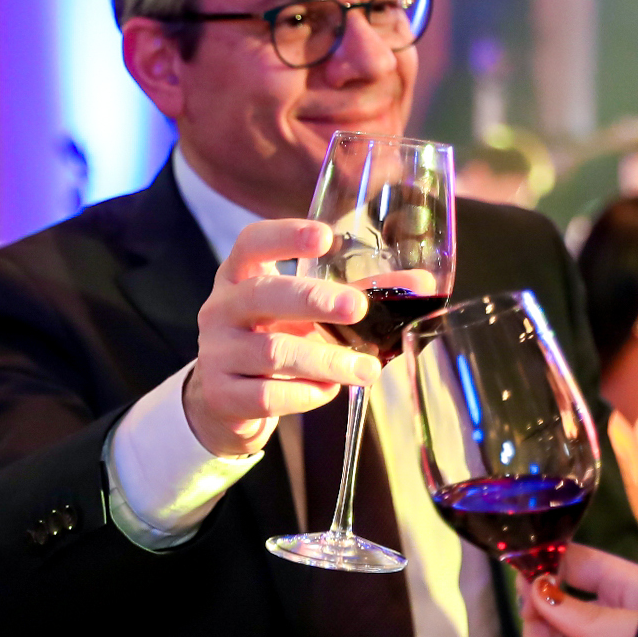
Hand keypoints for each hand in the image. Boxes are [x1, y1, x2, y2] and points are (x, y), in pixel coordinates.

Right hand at [180, 218, 377, 457]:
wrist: (225, 400)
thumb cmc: (274, 340)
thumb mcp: (304, 314)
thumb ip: (355, 296)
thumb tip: (420, 284)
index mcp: (240, 276)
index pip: (252, 243)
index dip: (285, 236)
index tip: (326, 237)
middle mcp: (220, 309)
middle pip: (262, 295)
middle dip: (314, 300)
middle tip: (358, 307)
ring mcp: (216, 353)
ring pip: (274, 352)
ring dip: (327, 360)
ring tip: (366, 369)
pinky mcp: (223, 395)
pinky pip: (269, 394)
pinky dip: (307, 394)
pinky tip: (328, 390)